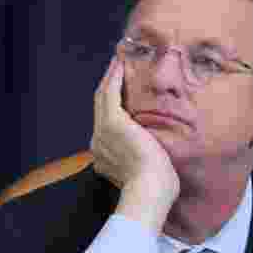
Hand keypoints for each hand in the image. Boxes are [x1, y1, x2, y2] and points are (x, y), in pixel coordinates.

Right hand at [90, 55, 178, 231]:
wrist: (149, 189)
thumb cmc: (155, 187)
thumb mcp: (146, 172)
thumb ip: (143, 161)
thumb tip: (153, 155)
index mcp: (104, 154)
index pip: (106, 124)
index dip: (112, 106)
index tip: (121, 93)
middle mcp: (97, 141)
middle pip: (100, 108)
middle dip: (108, 87)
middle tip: (117, 69)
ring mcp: (102, 131)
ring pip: (102, 98)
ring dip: (110, 78)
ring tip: (118, 62)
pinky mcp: (112, 122)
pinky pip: (109, 93)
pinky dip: (113, 78)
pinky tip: (119, 64)